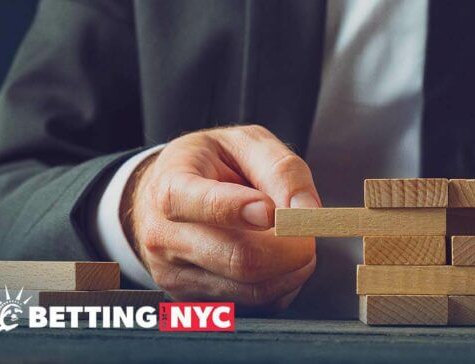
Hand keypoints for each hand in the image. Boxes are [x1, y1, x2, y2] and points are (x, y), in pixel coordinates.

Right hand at [122, 125, 319, 312]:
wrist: (168, 195)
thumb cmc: (212, 165)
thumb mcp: (246, 143)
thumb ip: (281, 169)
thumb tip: (307, 212)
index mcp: (171, 186)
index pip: (202, 205)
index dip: (241, 210)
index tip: (273, 211)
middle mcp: (164, 236)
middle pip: (240, 258)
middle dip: (291, 248)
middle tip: (310, 231)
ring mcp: (175, 276)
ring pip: (253, 289)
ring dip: (292, 270)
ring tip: (297, 243)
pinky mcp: (194, 303)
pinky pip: (254, 306)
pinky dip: (282, 286)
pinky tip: (280, 263)